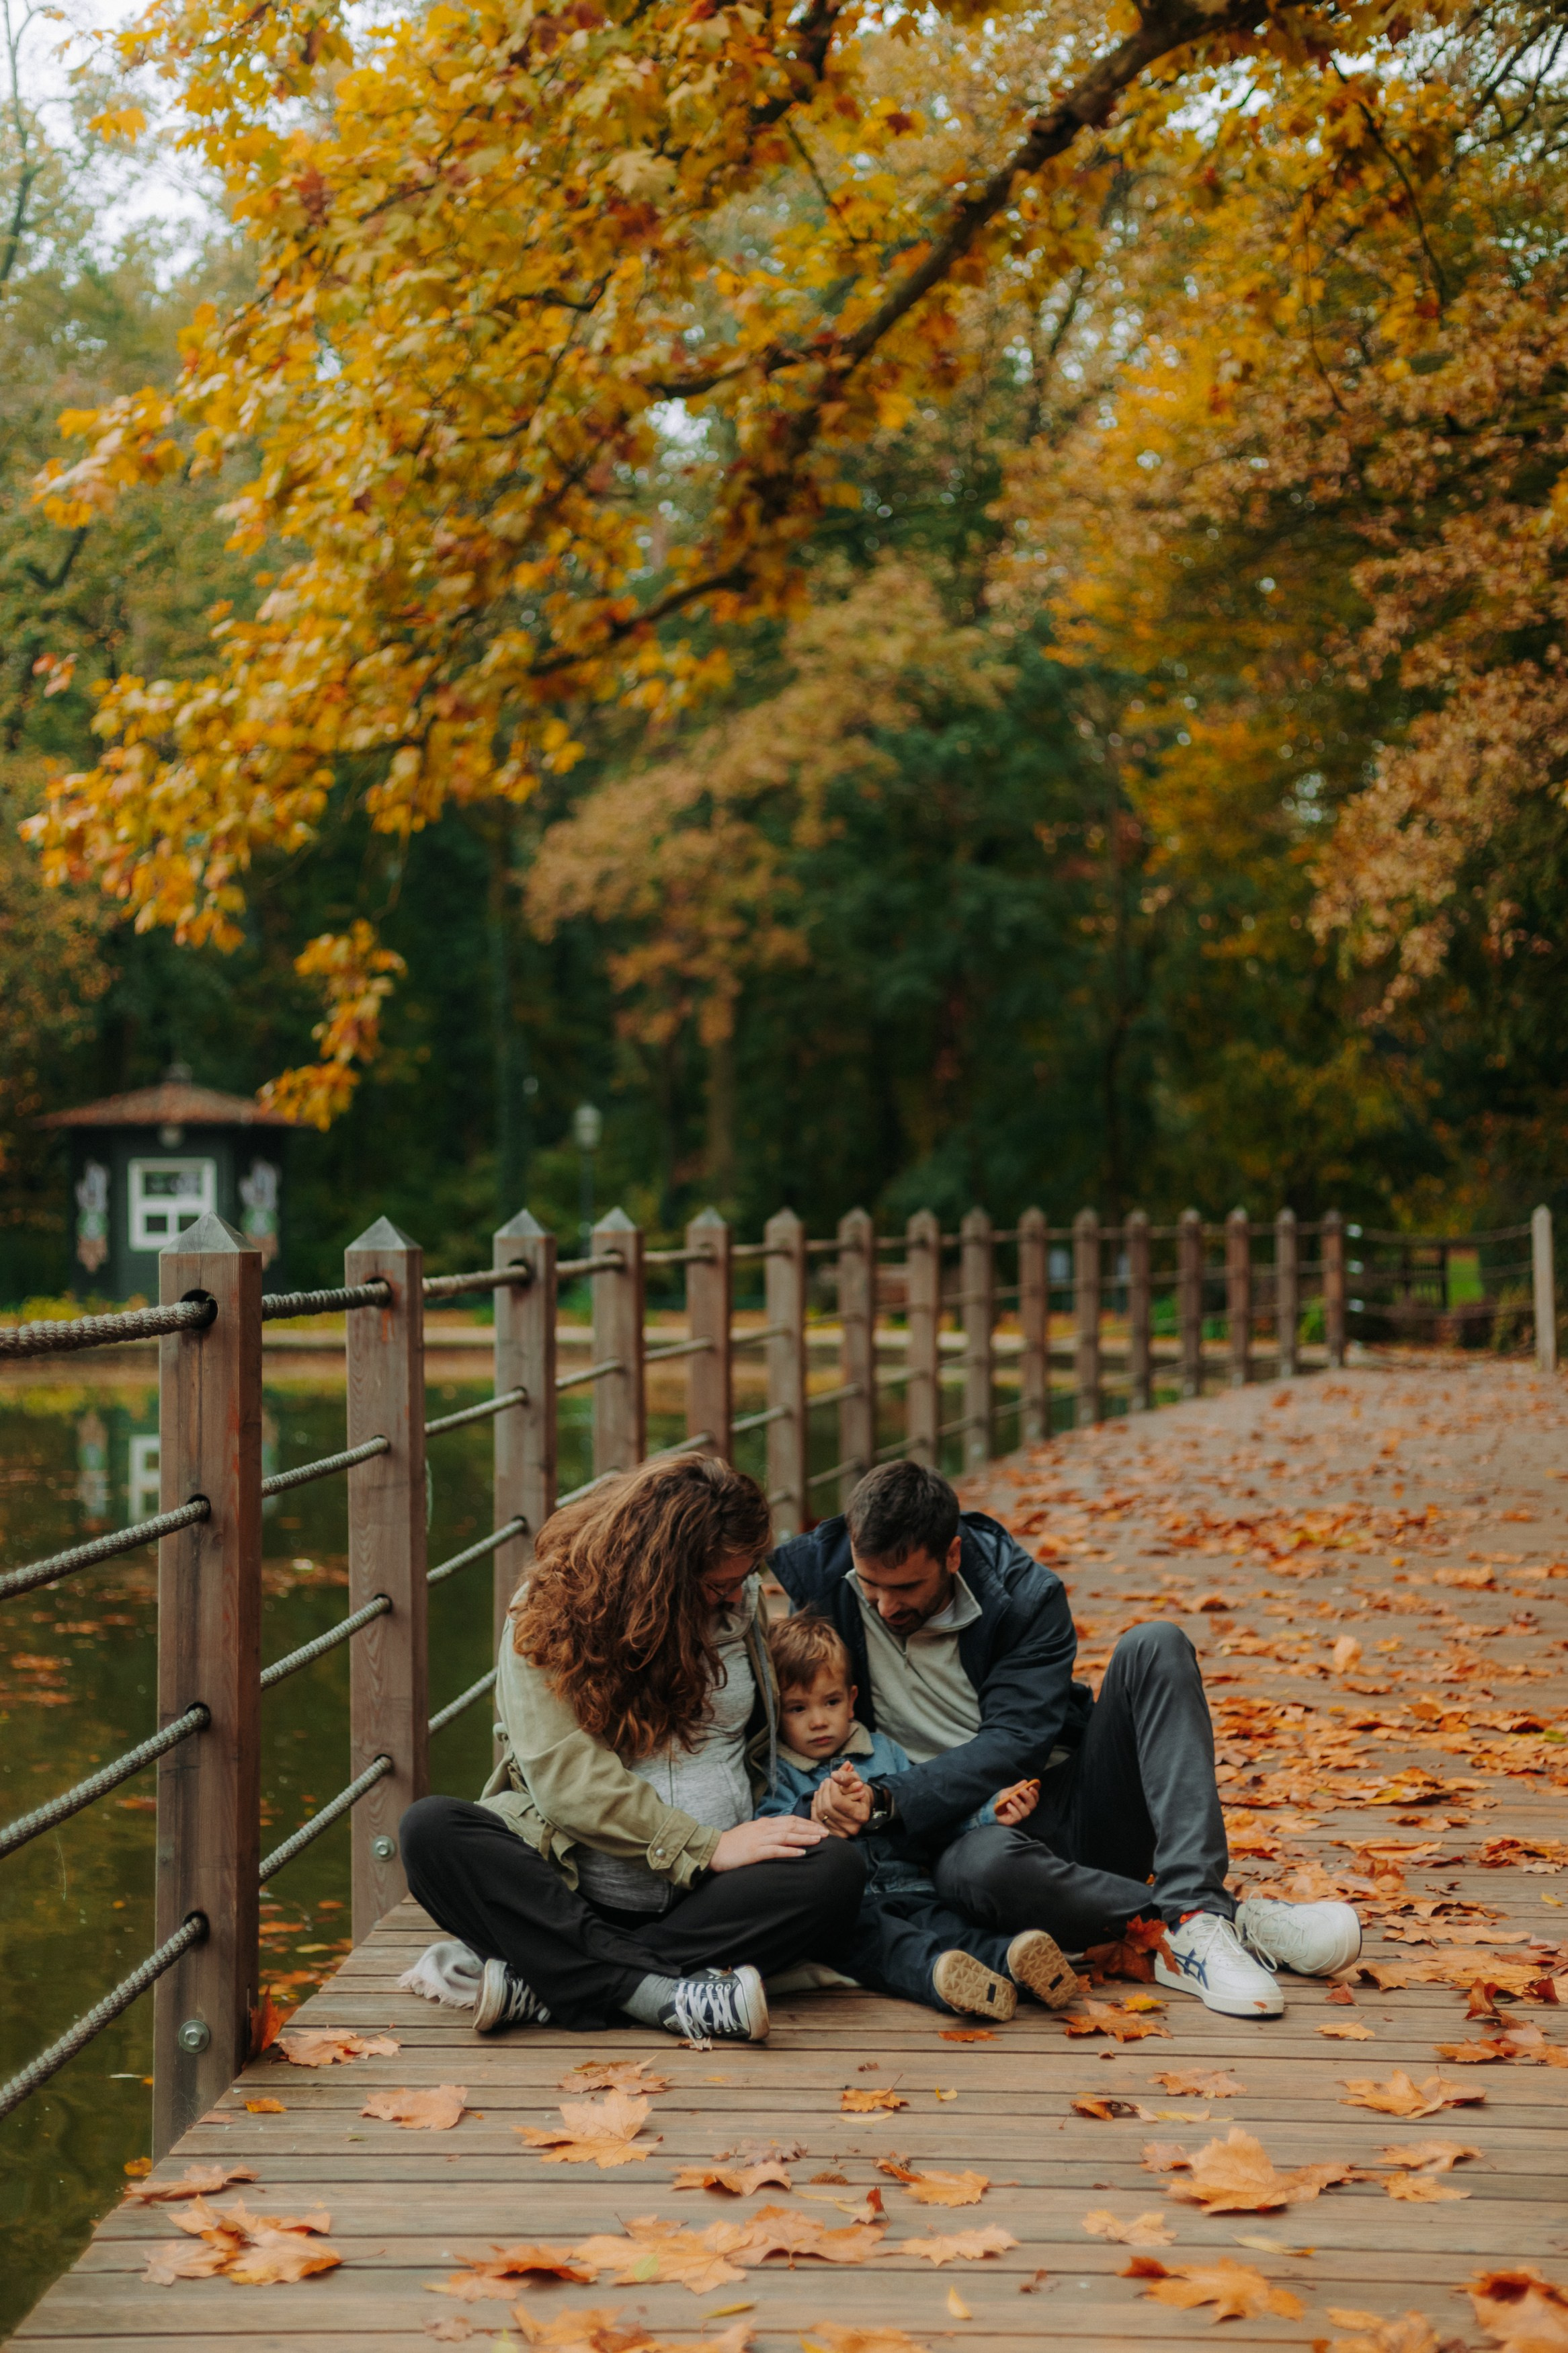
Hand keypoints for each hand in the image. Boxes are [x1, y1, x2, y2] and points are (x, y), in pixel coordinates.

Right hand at [710, 1815, 828, 1870]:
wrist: (713, 1850)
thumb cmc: (732, 1844)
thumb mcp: (751, 1834)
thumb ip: (765, 1832)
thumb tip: (780, 1833)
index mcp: (764, 1824)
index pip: (789, 1820)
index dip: (806, 1823)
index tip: (819, 1828)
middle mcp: (763, 1828)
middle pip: (792, 1825)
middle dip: (810, 1829)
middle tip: (826, 1834)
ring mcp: (759, 1839)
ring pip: (786, 1835)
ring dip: (804, 1837)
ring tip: (818, 1840)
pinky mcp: (754, 1852)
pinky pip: (775, 1850)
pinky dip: (789, 1851)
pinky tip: (801, 1853)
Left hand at [811, 1761, 871, 1836]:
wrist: (861, 1805)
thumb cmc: (860, 1791)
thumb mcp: (857, 1781)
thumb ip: (846, 1777)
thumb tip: (834, 1775)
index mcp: (860, 1815)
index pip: (837, 1801)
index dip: (832, 1788)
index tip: (832, 1779)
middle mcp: (851, 1828)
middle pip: (827, 1808)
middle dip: (824, 1791)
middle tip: (826, 1781)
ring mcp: (841, 1833)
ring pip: (820, 1813)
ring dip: (819, 1797)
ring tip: (822, 1786)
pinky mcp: (831, 1833)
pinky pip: (816, 1819)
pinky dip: (815, 1805)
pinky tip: (818, 1796)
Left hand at [992, 1777, 1040, 1826]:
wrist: (993, 1809)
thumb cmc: (1003, 1800)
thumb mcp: (1008, 1791)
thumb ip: (1016, 1788)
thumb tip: (1025, 1782)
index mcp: (1026, 1802)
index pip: (1035, 1798)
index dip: (1035, 1793)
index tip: (1031, 1787)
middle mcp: (1026, 1809)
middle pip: (1033, 1805)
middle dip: (1028, 1797)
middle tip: (1021, 1790)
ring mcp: (1021, 1816)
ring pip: (1026, 1811)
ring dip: (1019, 1803)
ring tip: (1012, 1797)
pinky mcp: (1014, 1821)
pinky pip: (1017, 1817)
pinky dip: (1013, 1809)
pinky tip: (1007, 1804)